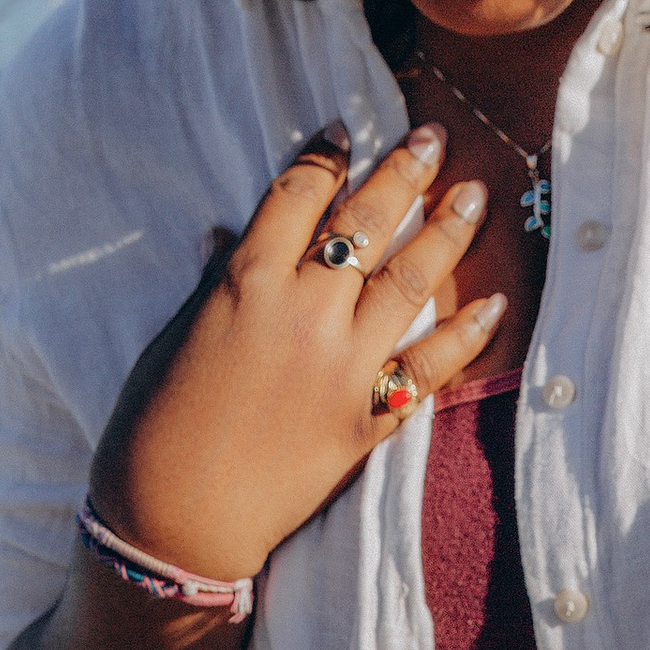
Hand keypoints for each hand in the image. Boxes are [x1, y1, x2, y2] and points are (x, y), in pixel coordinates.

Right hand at [88, 122, 504, 583]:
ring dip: (448, 231)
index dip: (326, 156)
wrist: (177, 521)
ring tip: (475, 194)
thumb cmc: (156, 426)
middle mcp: (303, 314)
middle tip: (434, 138)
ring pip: (410, 280)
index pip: (298, 196)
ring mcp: (342, 367)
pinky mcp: (367, 419)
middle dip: (404, 172)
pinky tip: (493, 302)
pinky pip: (430, 366)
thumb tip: (233, 233)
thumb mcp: (178, 336)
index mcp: (245, 283)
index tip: (347, 128)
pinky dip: (466, 333)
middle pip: (365, 224)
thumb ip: (217, 282)